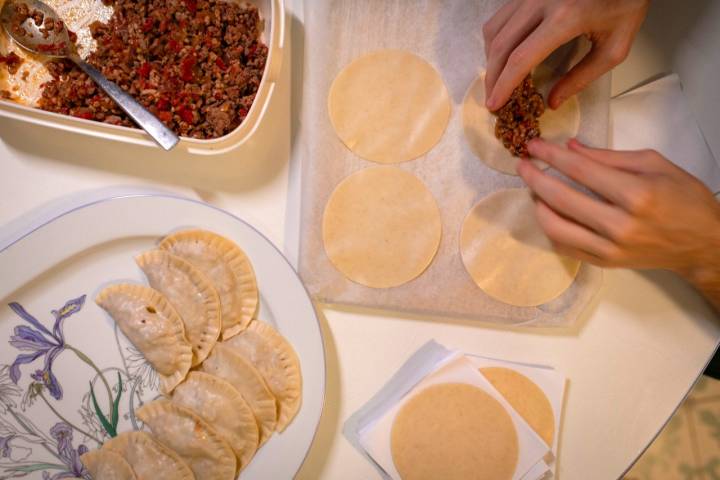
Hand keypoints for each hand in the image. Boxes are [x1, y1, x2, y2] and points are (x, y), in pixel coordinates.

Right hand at [483, 0, 648, 109]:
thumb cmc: (625, 4)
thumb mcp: (614, 47)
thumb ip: (583, 76)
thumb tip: (553, 101)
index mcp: (566, 18)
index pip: (521, 58)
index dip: (504, 85)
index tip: (495, 104)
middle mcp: (541, 2)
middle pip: (501, 46)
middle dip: (492, 77)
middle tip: (492, 98)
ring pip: (494, 29)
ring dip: (491, 59)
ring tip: (497, 79)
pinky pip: (500, 17)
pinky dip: (496, 40)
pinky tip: (504, 55)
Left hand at [517, 139, 719, 307]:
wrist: (703, 244)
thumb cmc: (685, 199)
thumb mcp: (655, 164)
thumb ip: (609, 157)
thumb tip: (570, 147)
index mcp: (637, 195)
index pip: (581, 170)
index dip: (551, 156)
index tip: (533, 146)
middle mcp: (621, 225)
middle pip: (561, 198)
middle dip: (535, 177)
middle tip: (522, 164)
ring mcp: (610, 248)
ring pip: (556, 227)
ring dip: (538, 204)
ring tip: (534, 188)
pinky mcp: (604, 263)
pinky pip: (564, 246)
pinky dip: (550, 228)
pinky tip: (548, 212)